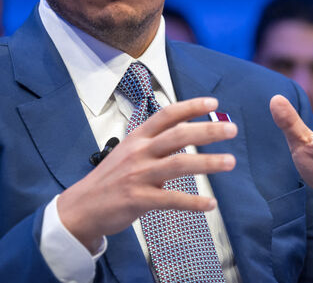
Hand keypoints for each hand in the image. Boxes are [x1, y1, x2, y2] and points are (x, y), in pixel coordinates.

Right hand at [57, 97, 236, 251]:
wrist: (81, 208)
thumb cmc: (110, 180)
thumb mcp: (128, 152)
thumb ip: (154, 144)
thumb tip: (185, 135)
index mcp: (137, 138)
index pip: (167, 115)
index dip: (191, 107)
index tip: (213, 104)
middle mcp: (139, 152)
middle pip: (178, 135)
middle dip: (207, 130)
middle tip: (231, 129)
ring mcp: (138, 175)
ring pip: (179, 164)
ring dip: (208, 163)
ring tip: (230, 162)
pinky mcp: (138, 199)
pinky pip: (172, 199)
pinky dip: (194, 202)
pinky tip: (210, 203)